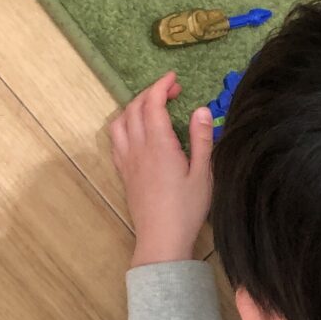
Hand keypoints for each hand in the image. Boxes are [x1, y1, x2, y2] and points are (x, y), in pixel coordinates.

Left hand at [109, 72, 213, 265]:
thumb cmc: (186, 209)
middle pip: (135, 108)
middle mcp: (137, 148)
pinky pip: (116, 139)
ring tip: (152, 107)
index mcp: (158, 145)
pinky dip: (125, 124)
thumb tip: (201, 109)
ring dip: (134, 107)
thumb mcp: (204, 174)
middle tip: (172, 92)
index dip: (161, 86)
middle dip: (151, 93)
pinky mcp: (123, 172)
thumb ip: (202, 139)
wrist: (161, 240)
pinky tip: (138, 130)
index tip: (174, 79)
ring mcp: (127, 160)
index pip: (152, 104)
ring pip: (120, 122)